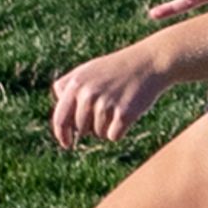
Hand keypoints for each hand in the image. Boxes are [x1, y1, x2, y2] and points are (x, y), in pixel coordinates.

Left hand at [48, 40, 174, 147]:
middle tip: (106, 110)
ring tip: (117, 106)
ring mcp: (106, 104)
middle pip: (81, 129)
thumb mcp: (87, 71)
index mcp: (76, 83)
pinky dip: (119, 130)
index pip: (60, 119)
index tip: (67, 144)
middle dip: (91, 127)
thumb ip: (69, 88)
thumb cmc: (116, 70)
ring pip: (98, 134)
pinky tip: (126, 113)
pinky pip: (113, 136)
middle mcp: (88, 94)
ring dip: (107, 127)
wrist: (147, 63)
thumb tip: (61, 119)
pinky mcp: (123, 114)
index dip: (62, 135)